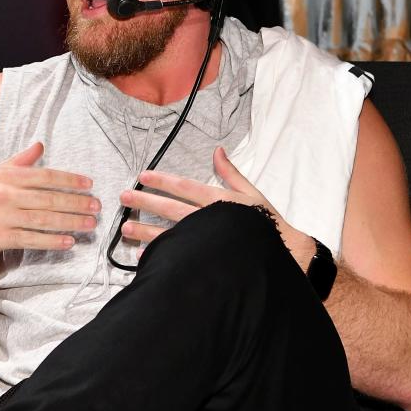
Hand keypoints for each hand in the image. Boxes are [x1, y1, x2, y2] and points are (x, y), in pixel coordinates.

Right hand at [0, 142, 99, 262]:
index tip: (89, 185)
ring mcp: (0, 216)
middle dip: (76, 203)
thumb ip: (18, 162)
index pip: (44, 176)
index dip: (69, 180)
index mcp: (4, 175)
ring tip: (89, 225)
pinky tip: (68, 242)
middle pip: (48, 198)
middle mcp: (3, 193)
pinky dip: (51, 241)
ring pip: (43, 219)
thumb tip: (40, 145)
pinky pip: (30, 240)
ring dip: (70, 222)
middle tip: (96, 207)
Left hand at [118, 147, 314, 268]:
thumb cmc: (268, 224)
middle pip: (171, 208)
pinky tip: (144, 255)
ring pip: (169, 233)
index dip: (162, 181)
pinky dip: (160, 255)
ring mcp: (205, 241)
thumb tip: (216, 150)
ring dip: (145, 230)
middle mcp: (208, 220)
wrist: (286, 256)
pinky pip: (178, 257)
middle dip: (145, 201)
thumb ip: (231, 173)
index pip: (184, 187)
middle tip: (124, 197)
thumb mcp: (252, 194)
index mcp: (219, 201)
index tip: (142, 176)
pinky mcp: (205, 260)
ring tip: (126, 227)